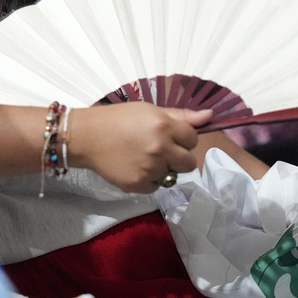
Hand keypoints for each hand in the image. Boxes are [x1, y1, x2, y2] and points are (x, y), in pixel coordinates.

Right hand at [69, 103, 210, 192]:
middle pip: (189, 163)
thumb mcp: (149, 110)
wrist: (88, 137)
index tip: (170, 136)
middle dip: (179, 157)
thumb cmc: (119, 118)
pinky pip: (156, 186)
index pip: (193, 139)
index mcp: (164, 127)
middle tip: (162, 151)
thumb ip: (180, 116)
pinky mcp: (139, 185)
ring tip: (144, 158)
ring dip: (163, 169)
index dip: (183, 138)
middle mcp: (160, 149)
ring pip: (172, 176)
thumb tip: (209, 116)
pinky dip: (149, 179)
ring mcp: (150, 169)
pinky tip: (135, 167)